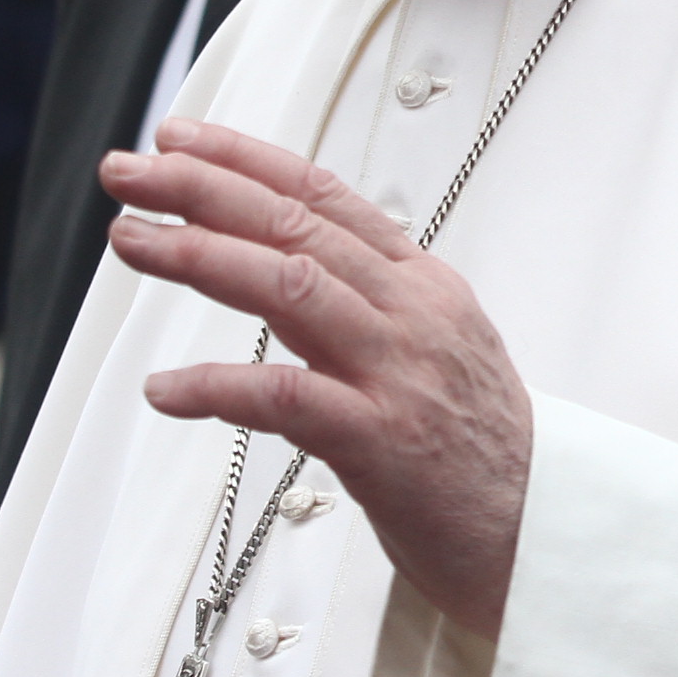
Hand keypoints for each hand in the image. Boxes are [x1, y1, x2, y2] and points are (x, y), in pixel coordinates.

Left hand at [102, 120, 529, 639]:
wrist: (547, 538)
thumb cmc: (481, 456)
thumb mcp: (435, 353)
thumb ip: (366, 305)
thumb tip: (281, 266)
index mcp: (423, 286)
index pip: (323, 196)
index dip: (245, 159)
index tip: (179, 138)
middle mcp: (413, 315)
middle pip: (294, 226)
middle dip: (202, 189)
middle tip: (130, 172)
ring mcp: (400, 374)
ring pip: (288, 287)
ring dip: (198, 256)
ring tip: (132, 240)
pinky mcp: (383, 443)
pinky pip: (286, 397)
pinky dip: (217, 385)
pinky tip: (166, 388)